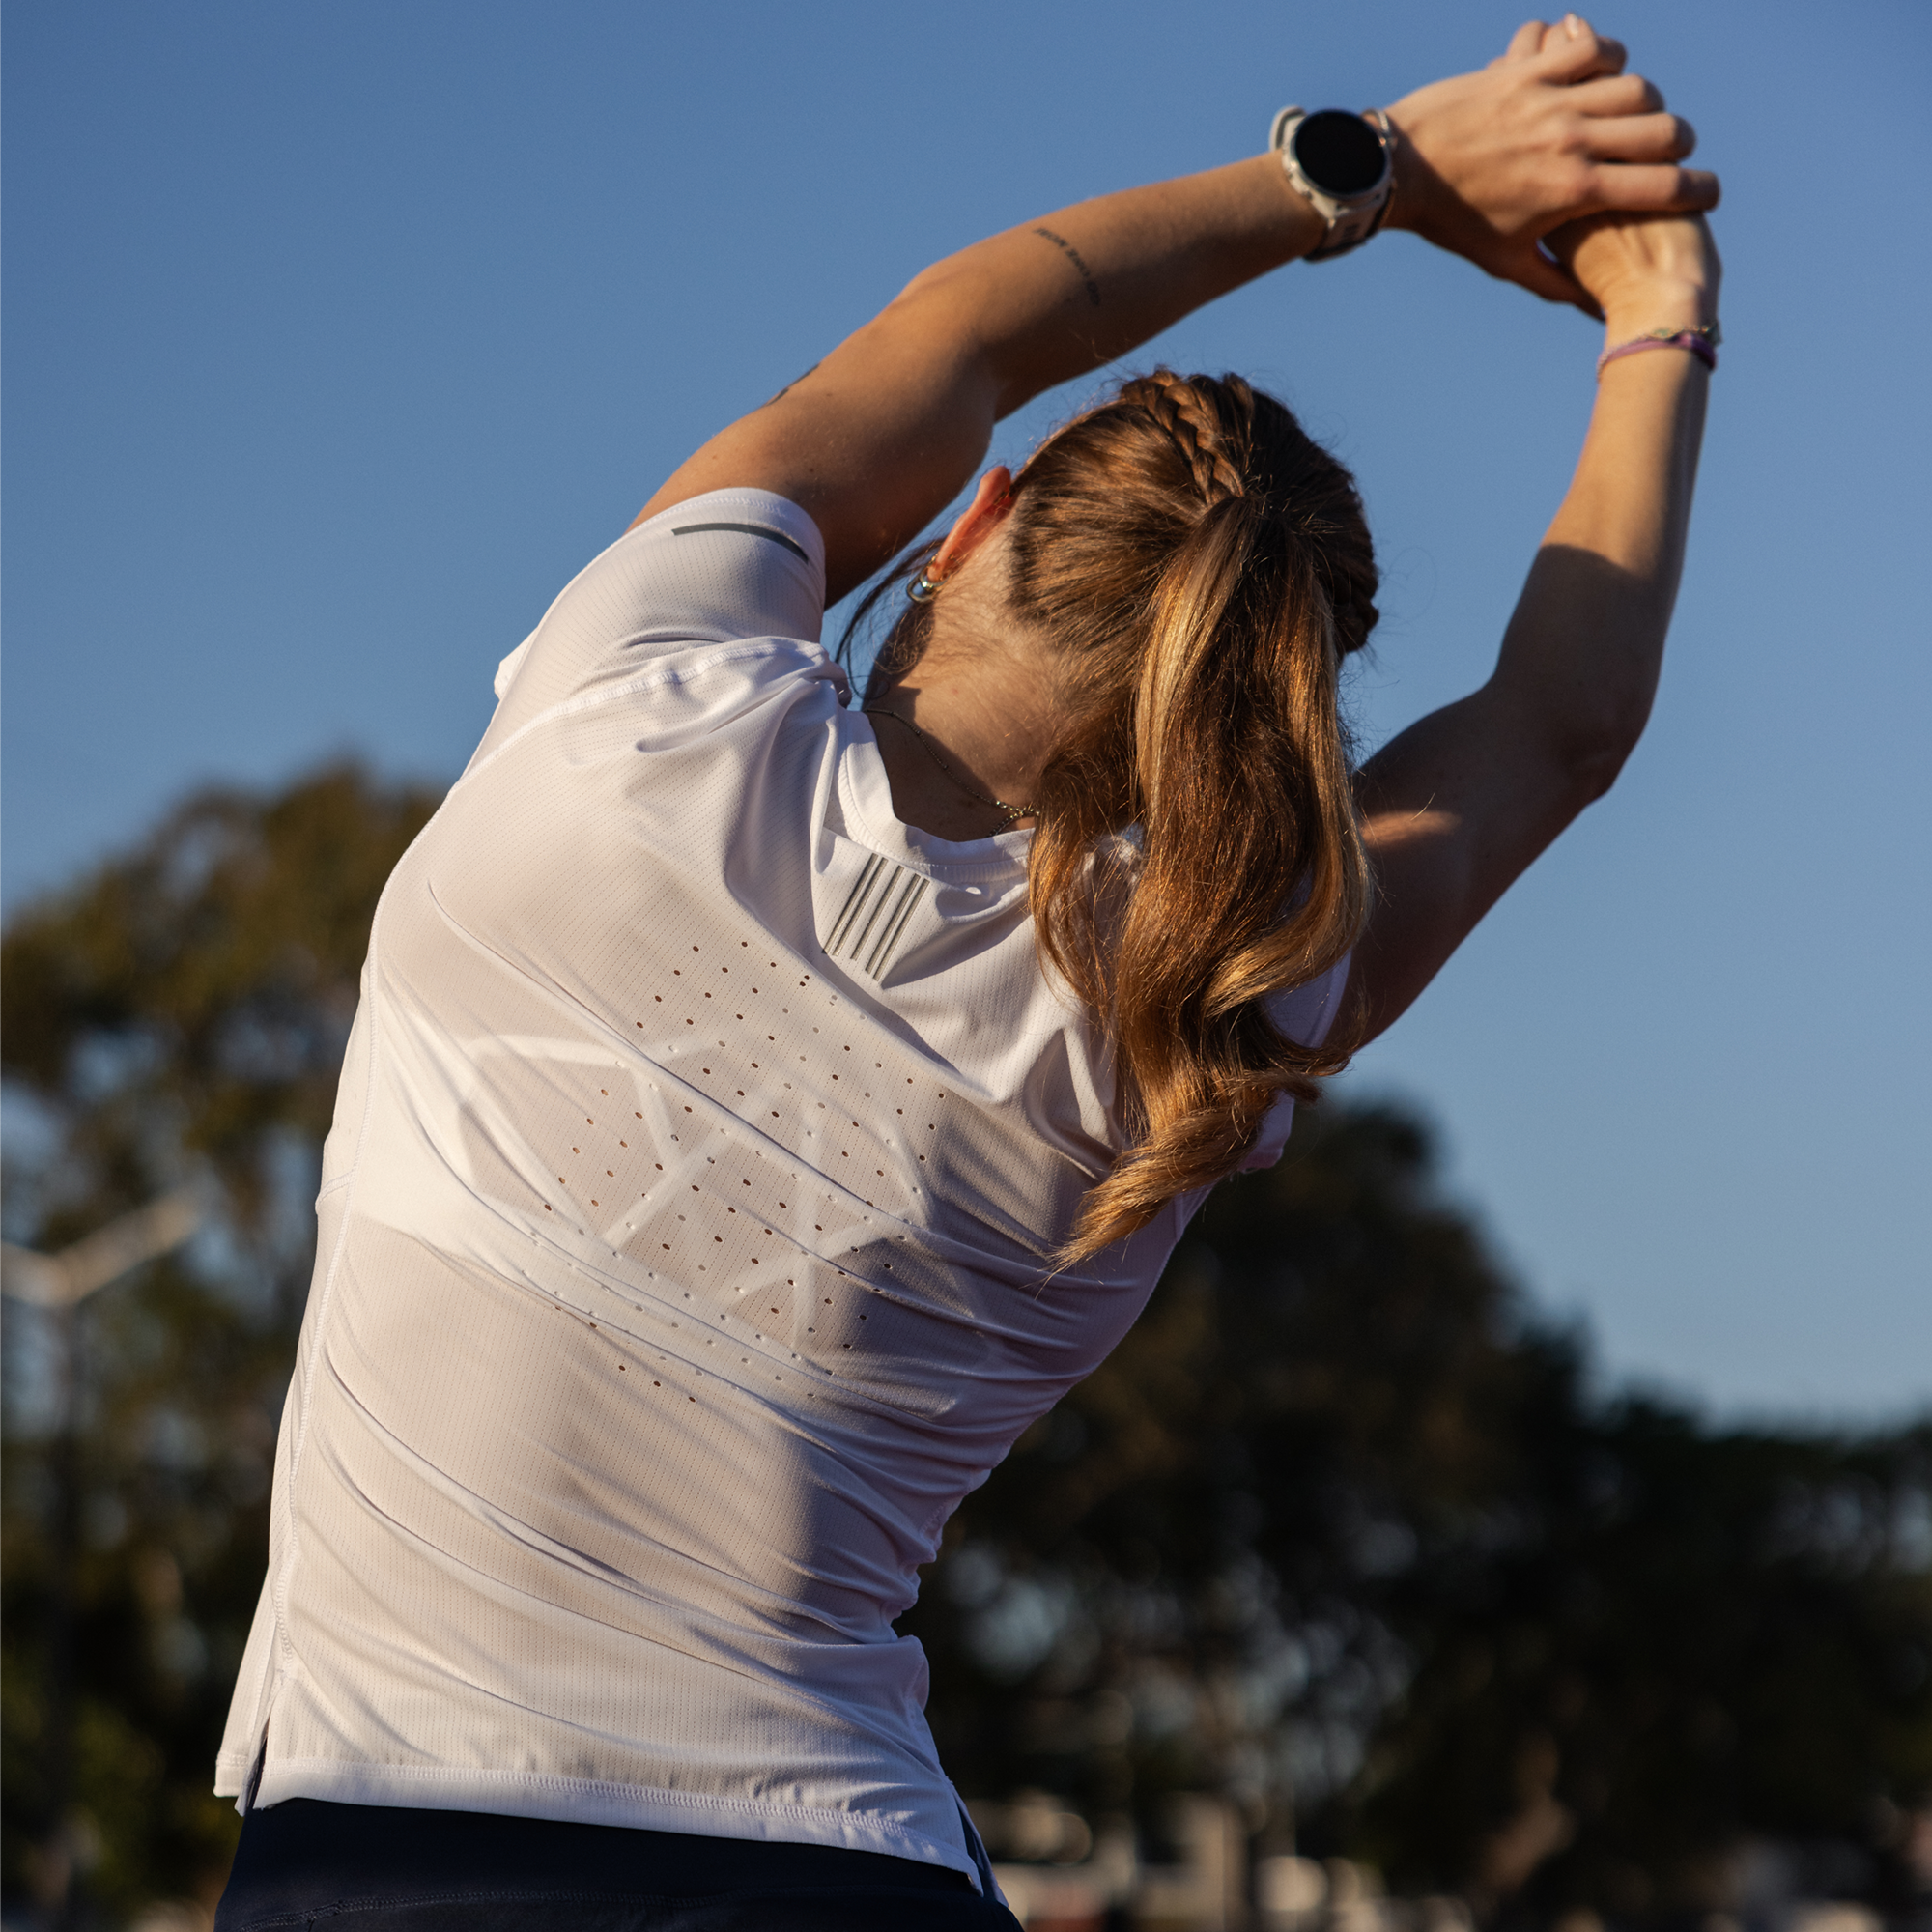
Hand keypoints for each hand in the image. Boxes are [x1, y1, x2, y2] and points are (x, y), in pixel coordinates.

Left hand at [1382, 14, 1718, 310]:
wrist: (1397, 170)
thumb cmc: (1451, 221)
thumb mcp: (1504, 261)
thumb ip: (1554, 282)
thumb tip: (1593, 310)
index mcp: (1572, 193)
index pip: (1661, 189)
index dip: (1700, 192)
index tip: (1709, 195)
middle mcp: (1570, 142)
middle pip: (1663, 130)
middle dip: (1680, 144)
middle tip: (1671, 152)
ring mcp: (1549, 101)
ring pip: (1635, 86)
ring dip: (1646, 102)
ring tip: (1634, 117)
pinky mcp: (1528, 70)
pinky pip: (1590, 48)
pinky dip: (1608, 57)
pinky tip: (1602, 75)